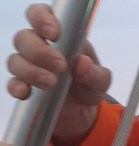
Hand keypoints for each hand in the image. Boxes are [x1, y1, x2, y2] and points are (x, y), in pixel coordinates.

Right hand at [6, 3, 111, 145]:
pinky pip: (12, 83)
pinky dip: (17, 87)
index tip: (53, 34)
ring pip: (16, 60)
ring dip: (31, 71)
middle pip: (24, 38)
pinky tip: (26, 92)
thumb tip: (82, 62)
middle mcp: (39, 47)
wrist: (84, 111)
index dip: (42, 18)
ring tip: (51, 83)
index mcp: (59, 36)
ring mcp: (29, 66)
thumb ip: (95, 72)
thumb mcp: (100, 80)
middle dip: (39, 51)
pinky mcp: (24, 86)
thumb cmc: (89, 85)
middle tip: (60, 65)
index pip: (40, 14)